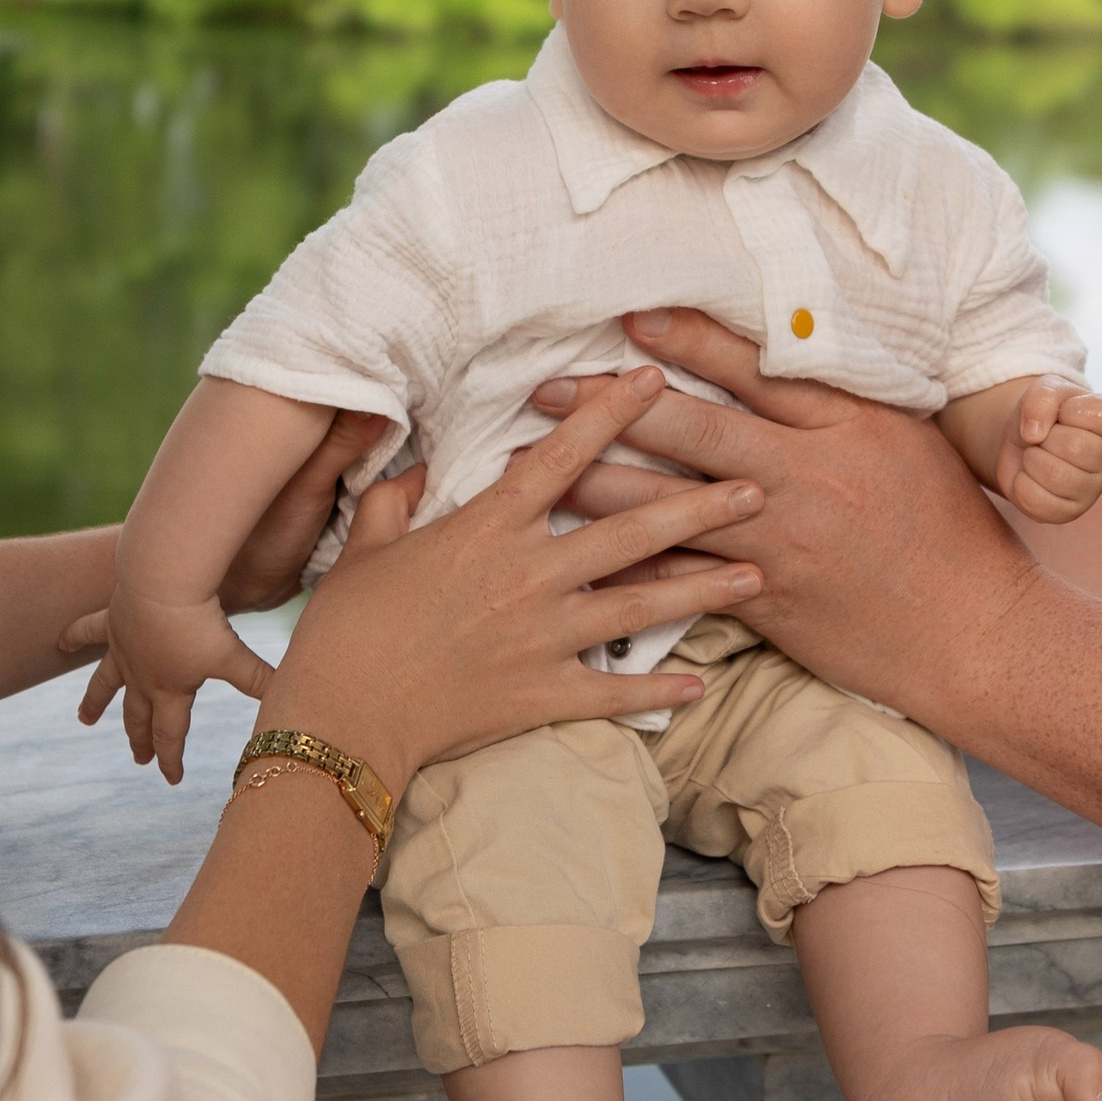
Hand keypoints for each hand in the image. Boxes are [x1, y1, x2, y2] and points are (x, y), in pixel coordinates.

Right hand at [67, 584, 275, 787]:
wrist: (163, 582)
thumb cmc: (200, 622)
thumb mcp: (232, 654)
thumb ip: (258, 679)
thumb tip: (291, 699)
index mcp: (171, 690)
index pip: (171, 735)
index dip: (172, 759)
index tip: (172, 779)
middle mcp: (141, 676)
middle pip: (139, 716)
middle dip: (141, 740)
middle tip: (139, 758)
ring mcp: (122, 650)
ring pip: (106, 683)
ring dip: (96, 703)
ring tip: (85, 720)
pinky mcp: (112, 621)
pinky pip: (88, 631)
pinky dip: (74, 637)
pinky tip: (60, 642)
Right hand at [252, 368, 768, 802]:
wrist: (344, 716)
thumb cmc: (346, 629)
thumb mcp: (365, 547)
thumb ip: (397, 500)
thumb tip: (418, 470)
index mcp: (489, 529)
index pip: (564, 458)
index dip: (612, 415)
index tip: (655, 384)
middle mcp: (530, 575)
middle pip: (632, 530)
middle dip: (701, 505)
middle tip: (757, 488)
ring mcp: (546, 638)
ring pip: (643, 606)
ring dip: (704, 588)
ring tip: (757, 574)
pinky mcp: (546, 695)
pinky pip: (616, 690)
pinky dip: (659, 687)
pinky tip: (701, 682)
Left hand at [529, 312, 1037, 733]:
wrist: (973, 632)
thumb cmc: (949, 529)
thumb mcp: (910, 440)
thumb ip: (842, 401)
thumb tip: (781, 352)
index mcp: (846, 425)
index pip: (753, 367)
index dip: (685, 337)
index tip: (628, 317)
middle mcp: (806, 477)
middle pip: (690, 429)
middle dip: (609, 408)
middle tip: (544, 389)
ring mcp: (779, 543)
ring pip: (667, 506)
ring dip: (592, 484)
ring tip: (532, 466)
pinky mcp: (764, 602)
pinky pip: (680, 581)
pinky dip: (624, 567)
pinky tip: (573, 555)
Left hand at [997, 380, 1101, 524]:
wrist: (1022, 441)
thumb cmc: (1044, 414)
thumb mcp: (1045, 390)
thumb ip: (1043, 397)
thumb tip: (1034, 435)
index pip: (1100, 415)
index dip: (1068, 410)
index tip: (1062, 412)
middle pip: (1076, 448)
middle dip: (1046, 437)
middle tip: (1043, 437)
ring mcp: (1091, 490)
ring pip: (1057, 477)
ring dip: (1032, 460)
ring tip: (1035, 455)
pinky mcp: (1068, 512)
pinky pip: (1039, 503)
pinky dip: (1021, 484)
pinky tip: (1028, 475)